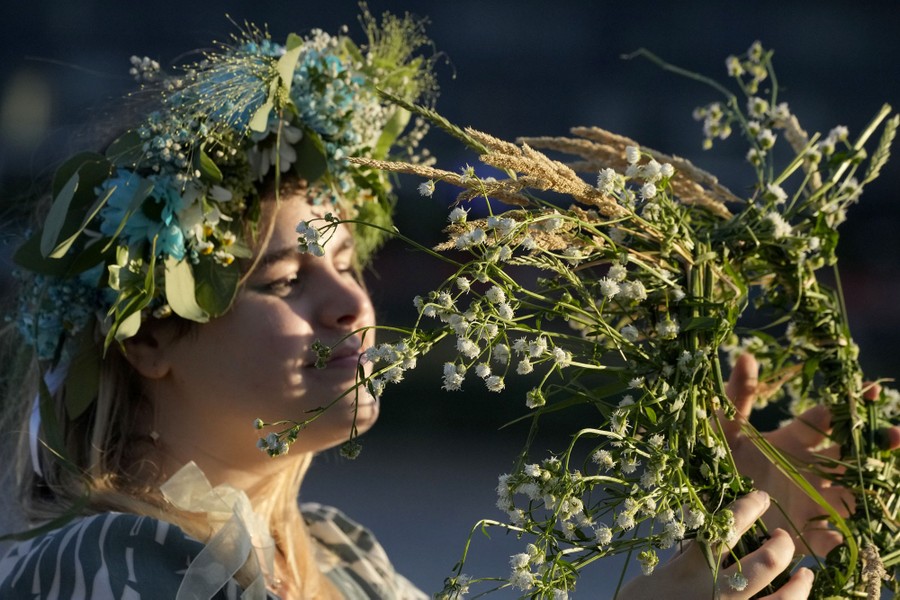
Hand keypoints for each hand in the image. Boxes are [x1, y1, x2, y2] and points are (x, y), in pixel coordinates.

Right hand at [619, 491, 812, 598]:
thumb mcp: (653, 578)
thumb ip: (678, 561)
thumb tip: (693, 541)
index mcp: (694, 570)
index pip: (728, 528)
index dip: (749, 507)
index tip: (761, 498)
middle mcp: (720, 592)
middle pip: (767, 561)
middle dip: (781, 544)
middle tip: (782, 537)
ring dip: (801, 584)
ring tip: (806, 574)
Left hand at [720, 354, 899, 555]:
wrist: (703, 506)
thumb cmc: (714, 462)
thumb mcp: (723, 428)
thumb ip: (737, 396)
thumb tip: (746, 355)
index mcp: (792, 441)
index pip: (827, 419)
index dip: (848, 404)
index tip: (871, 389)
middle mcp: (809, 470)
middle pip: (851, 456)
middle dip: (876, 444)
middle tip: (897, 434)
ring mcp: (809, 502)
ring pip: (851, 495)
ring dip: (871, 490)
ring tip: (890, 478)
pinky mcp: (802, 534)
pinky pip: (831, 538)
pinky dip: (842, 538)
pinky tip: (849, 533)